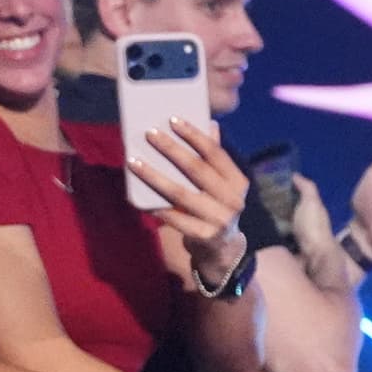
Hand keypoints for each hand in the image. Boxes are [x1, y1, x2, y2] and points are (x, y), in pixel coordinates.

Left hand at [130, 120, 251, 285]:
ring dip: (154, 176)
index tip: (173, 120)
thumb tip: (210, 124)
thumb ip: (214, 159)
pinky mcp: (204, 236)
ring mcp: (219, 220)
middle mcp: (233, 200)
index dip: (195, 136)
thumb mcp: (220, 185)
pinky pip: (173, 217)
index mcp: (237, 182)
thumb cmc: (215, 208)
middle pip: (197, 169)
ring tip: (133, 161)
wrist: (222, 251)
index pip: (215, 154)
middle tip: (149, 134)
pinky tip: (136, 196)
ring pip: (180, 193)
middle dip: (171, 149)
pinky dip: (154, 205)